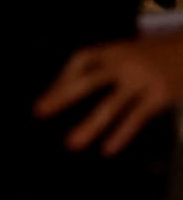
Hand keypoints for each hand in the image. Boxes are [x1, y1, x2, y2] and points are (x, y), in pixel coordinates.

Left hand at [35, 33, 182, 155]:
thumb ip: (105, 65)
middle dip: (62, 96)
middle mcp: (123, 64)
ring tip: (71, 144)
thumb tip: (70, 86)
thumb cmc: (154, 55)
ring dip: (89, 125)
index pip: (79, 60)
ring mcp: (141, 80)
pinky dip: (121, 135)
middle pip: (88, 81)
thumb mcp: (127, 52)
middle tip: (39, 111)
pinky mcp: (159, 96)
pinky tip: (107, 149)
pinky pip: (135, 118)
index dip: (62, 78)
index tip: (47, 97)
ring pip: (110, 105)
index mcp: (112, 50)